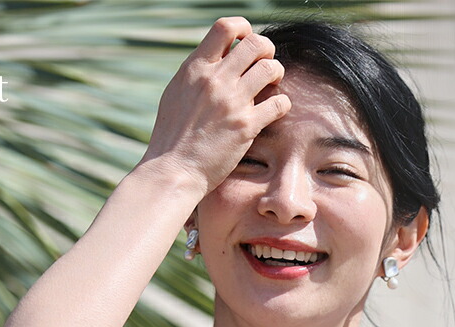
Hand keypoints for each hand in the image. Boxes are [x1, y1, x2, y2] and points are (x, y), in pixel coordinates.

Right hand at [136, 16, 290, 197]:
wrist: (174, 170)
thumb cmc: (172, 136)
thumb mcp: (176, 93)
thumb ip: (197, 74)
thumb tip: (216, 59)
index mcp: (196, 68)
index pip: (225, 28)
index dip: (243, 27)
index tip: (247, 38)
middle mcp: (216, 80)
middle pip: (255, 44)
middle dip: (266, 49)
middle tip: (265, 62)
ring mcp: (232, 102)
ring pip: (270, 68)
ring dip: (277, 73)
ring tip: (272, 84)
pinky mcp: (246, 126)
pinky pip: (279, 103)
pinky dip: (282, 103)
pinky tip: (276, 109)